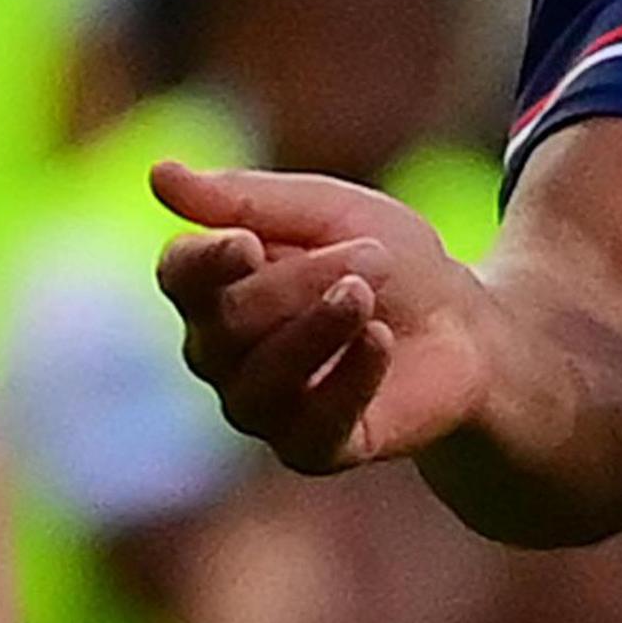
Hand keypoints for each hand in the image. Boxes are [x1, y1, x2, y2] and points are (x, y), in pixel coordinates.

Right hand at [152, 163, 496, 475]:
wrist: (463, 323)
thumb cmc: (385, 261)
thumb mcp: (328, 210)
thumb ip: (245, 198)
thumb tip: (158, 174)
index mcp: (216, 286)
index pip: (181, 274)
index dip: (206, 261)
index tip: (249, 243)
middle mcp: (221, 353)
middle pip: (230, 321)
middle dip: (302, 281)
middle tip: (374, 255)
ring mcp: (261, 406)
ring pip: (262, 378)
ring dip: (321, 327)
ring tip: (370, 294)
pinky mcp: (311, 449)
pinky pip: (311, 425)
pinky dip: (349, 377)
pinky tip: (381, 339)